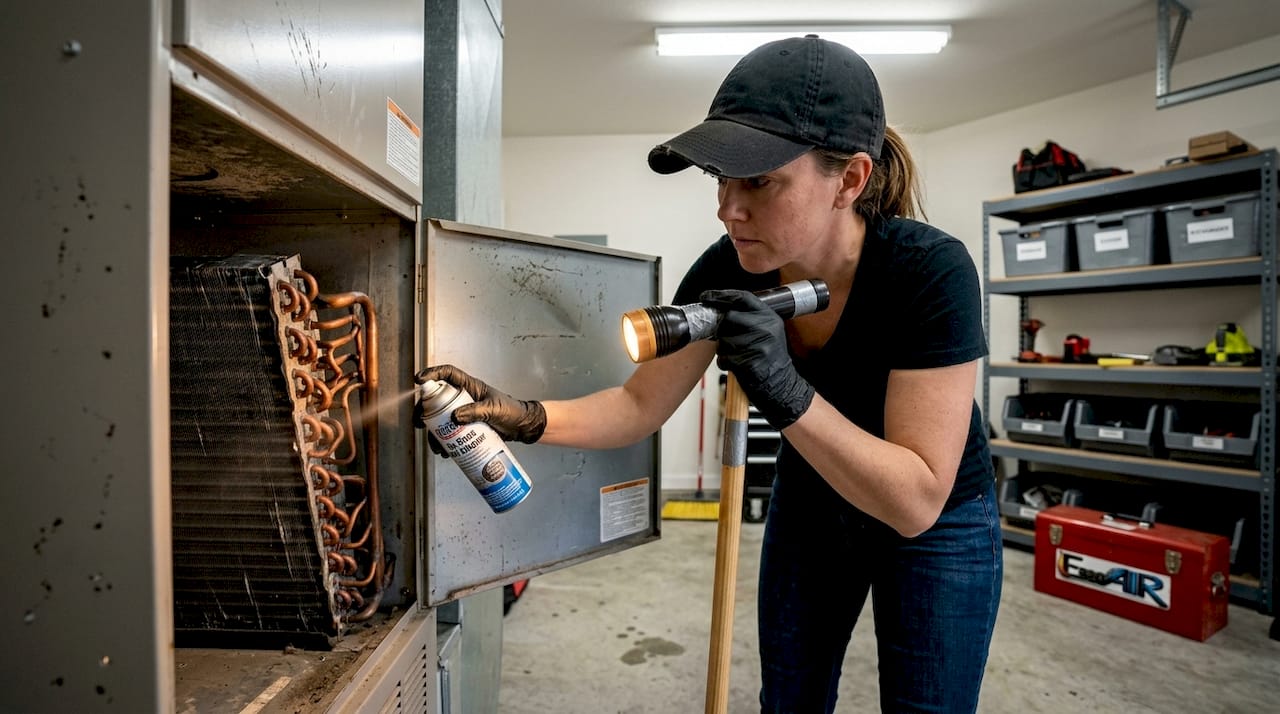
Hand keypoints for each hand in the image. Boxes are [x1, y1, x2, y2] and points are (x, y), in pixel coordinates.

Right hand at [413, 364, 546, 443]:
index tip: (418, 380)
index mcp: (470, 386)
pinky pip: (450, 433)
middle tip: (419, 422)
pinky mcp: (466, 427)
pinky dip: (444, 442)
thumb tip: (455, 418)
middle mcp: (463, 398)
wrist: (522, 427)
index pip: (447, 374)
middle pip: (436, 400)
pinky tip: (445, 451)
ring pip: (440, 420)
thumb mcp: (494, 409)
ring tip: (437, 446)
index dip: (432, 374)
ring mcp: (463, 413)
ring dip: (434, 433)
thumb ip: (476, 411)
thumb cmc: (512, 411)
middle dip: (424, 411)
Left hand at [699, 289, 814, 428]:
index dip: (721, 295)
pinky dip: (724, 363)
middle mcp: (766, 328)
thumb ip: (749, 318)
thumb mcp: (769, 330)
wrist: (782, 384)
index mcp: (770, 317)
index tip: (705, 296)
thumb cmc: (769, 357)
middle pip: (729, 317)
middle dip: (722, 329)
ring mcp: (758, 346)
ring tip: (736, 355)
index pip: (742, 298)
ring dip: (723, 349)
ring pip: (723, 340)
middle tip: (726, 338)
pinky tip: (735, 365)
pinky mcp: (750, 363)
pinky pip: (724, 358)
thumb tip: (719, 311)